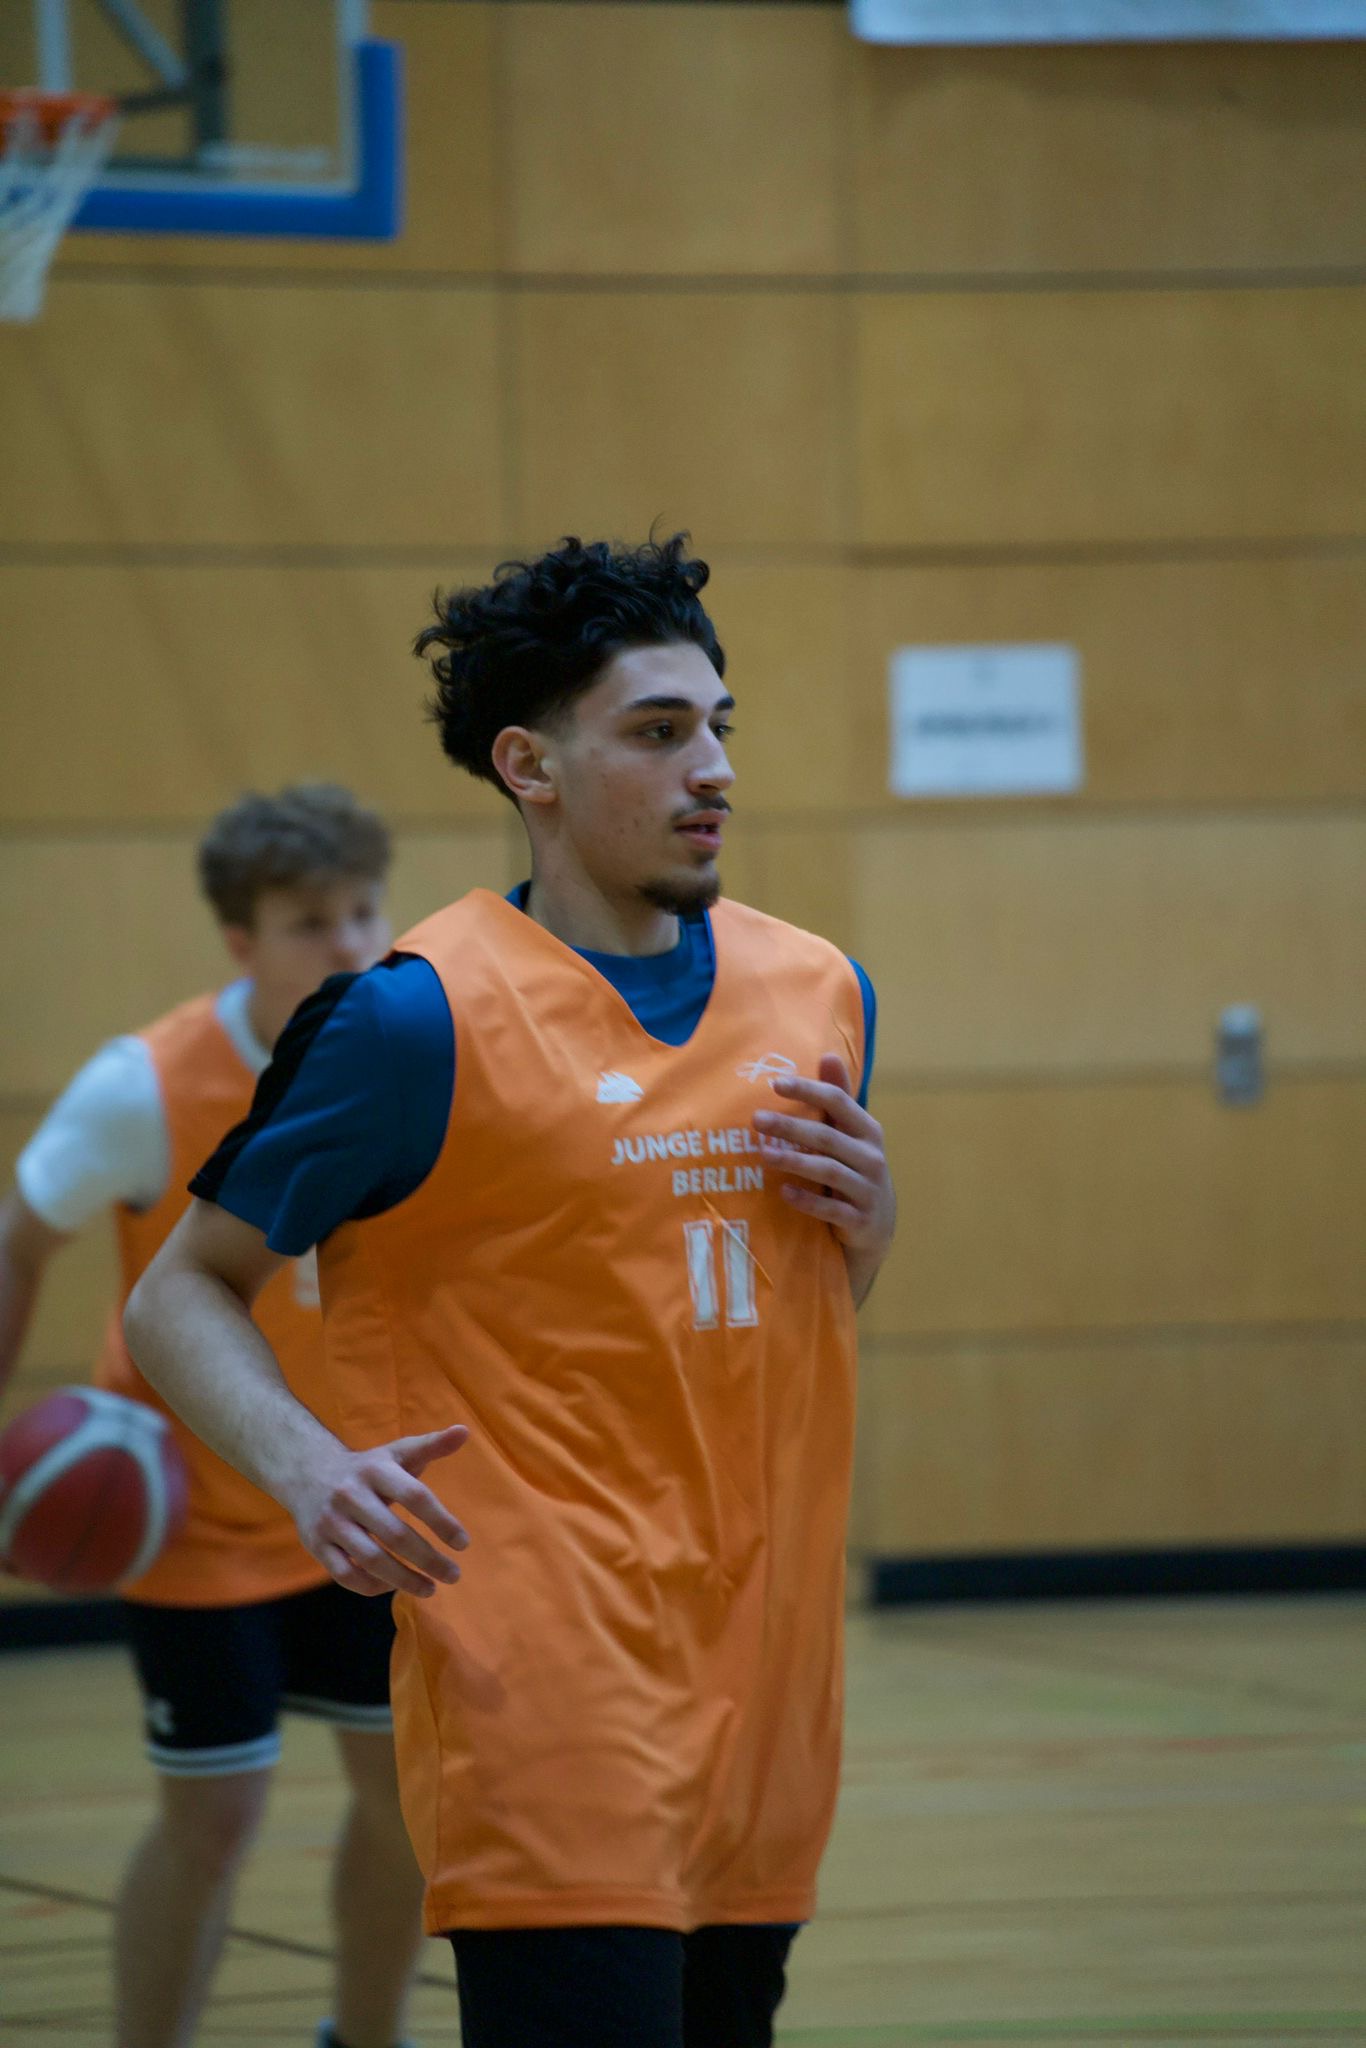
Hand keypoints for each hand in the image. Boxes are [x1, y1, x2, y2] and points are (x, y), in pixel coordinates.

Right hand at [289, 1424, 470, 1598]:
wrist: (307, 1472)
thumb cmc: (367, 1468)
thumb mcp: (397, 1452)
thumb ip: (431, 1446)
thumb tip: (464, 1432)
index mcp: (376, 1469)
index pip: (415, 1496)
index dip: (442, 1521)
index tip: (463, 1544)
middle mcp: (351, 1494)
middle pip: (395, 1534)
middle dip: (428, 1559)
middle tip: (453, 1575)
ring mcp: (331, 1521)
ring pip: (371, 1559)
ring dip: (404, 1580)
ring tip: (430, 1589)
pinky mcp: (316, 1544)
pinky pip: (345, 1574)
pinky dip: (372, 1586)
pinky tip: (393, 1587)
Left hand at [754, 1053, 895, 1304]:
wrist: (877, 1225)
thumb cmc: (855, 1169)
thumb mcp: (851, 1134)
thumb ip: (838, 1098)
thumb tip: (828, 1055)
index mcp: (868, 1131)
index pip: (839, 1102)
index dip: (808, 1090)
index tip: (775, 1084)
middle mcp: (872, 1157)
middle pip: (828, 1137)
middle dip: (791, 1127)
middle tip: (756, 1119)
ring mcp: (868, 1189)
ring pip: (829, 1172)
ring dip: (795, 1162)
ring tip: (762, 1155)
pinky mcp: (860, 1219)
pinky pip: (831, 1209)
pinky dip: (807, 1200)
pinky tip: (783, 1192)